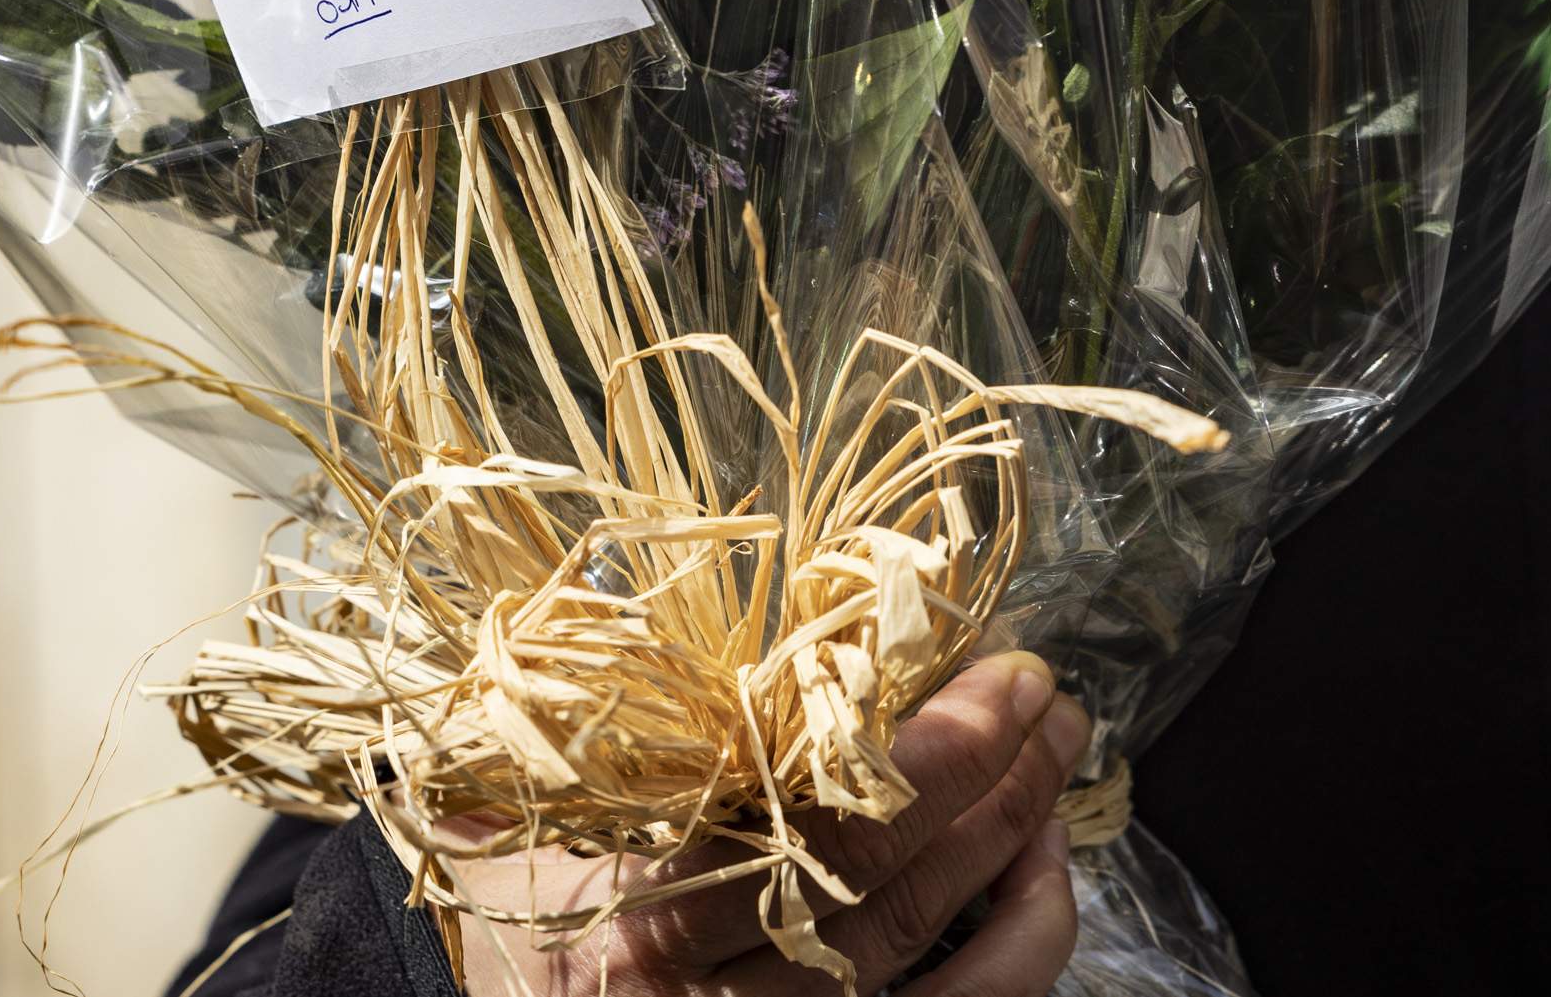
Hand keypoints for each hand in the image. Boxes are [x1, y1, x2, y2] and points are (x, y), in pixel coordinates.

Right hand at [452, 650, 1089, 995]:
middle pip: (878, 872)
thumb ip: (561, 722)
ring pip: (923, 939)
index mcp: (637, 901)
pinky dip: (1015, 946)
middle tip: (1039, 684)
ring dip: (1012, 836)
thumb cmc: (494, 911)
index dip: (912, 746)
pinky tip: (1044, 868)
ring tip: (1057, 748)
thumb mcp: (499, 817)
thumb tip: (602, 594)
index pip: (802, 816)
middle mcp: (709, 986)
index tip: (975, 664)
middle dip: (981, 769)